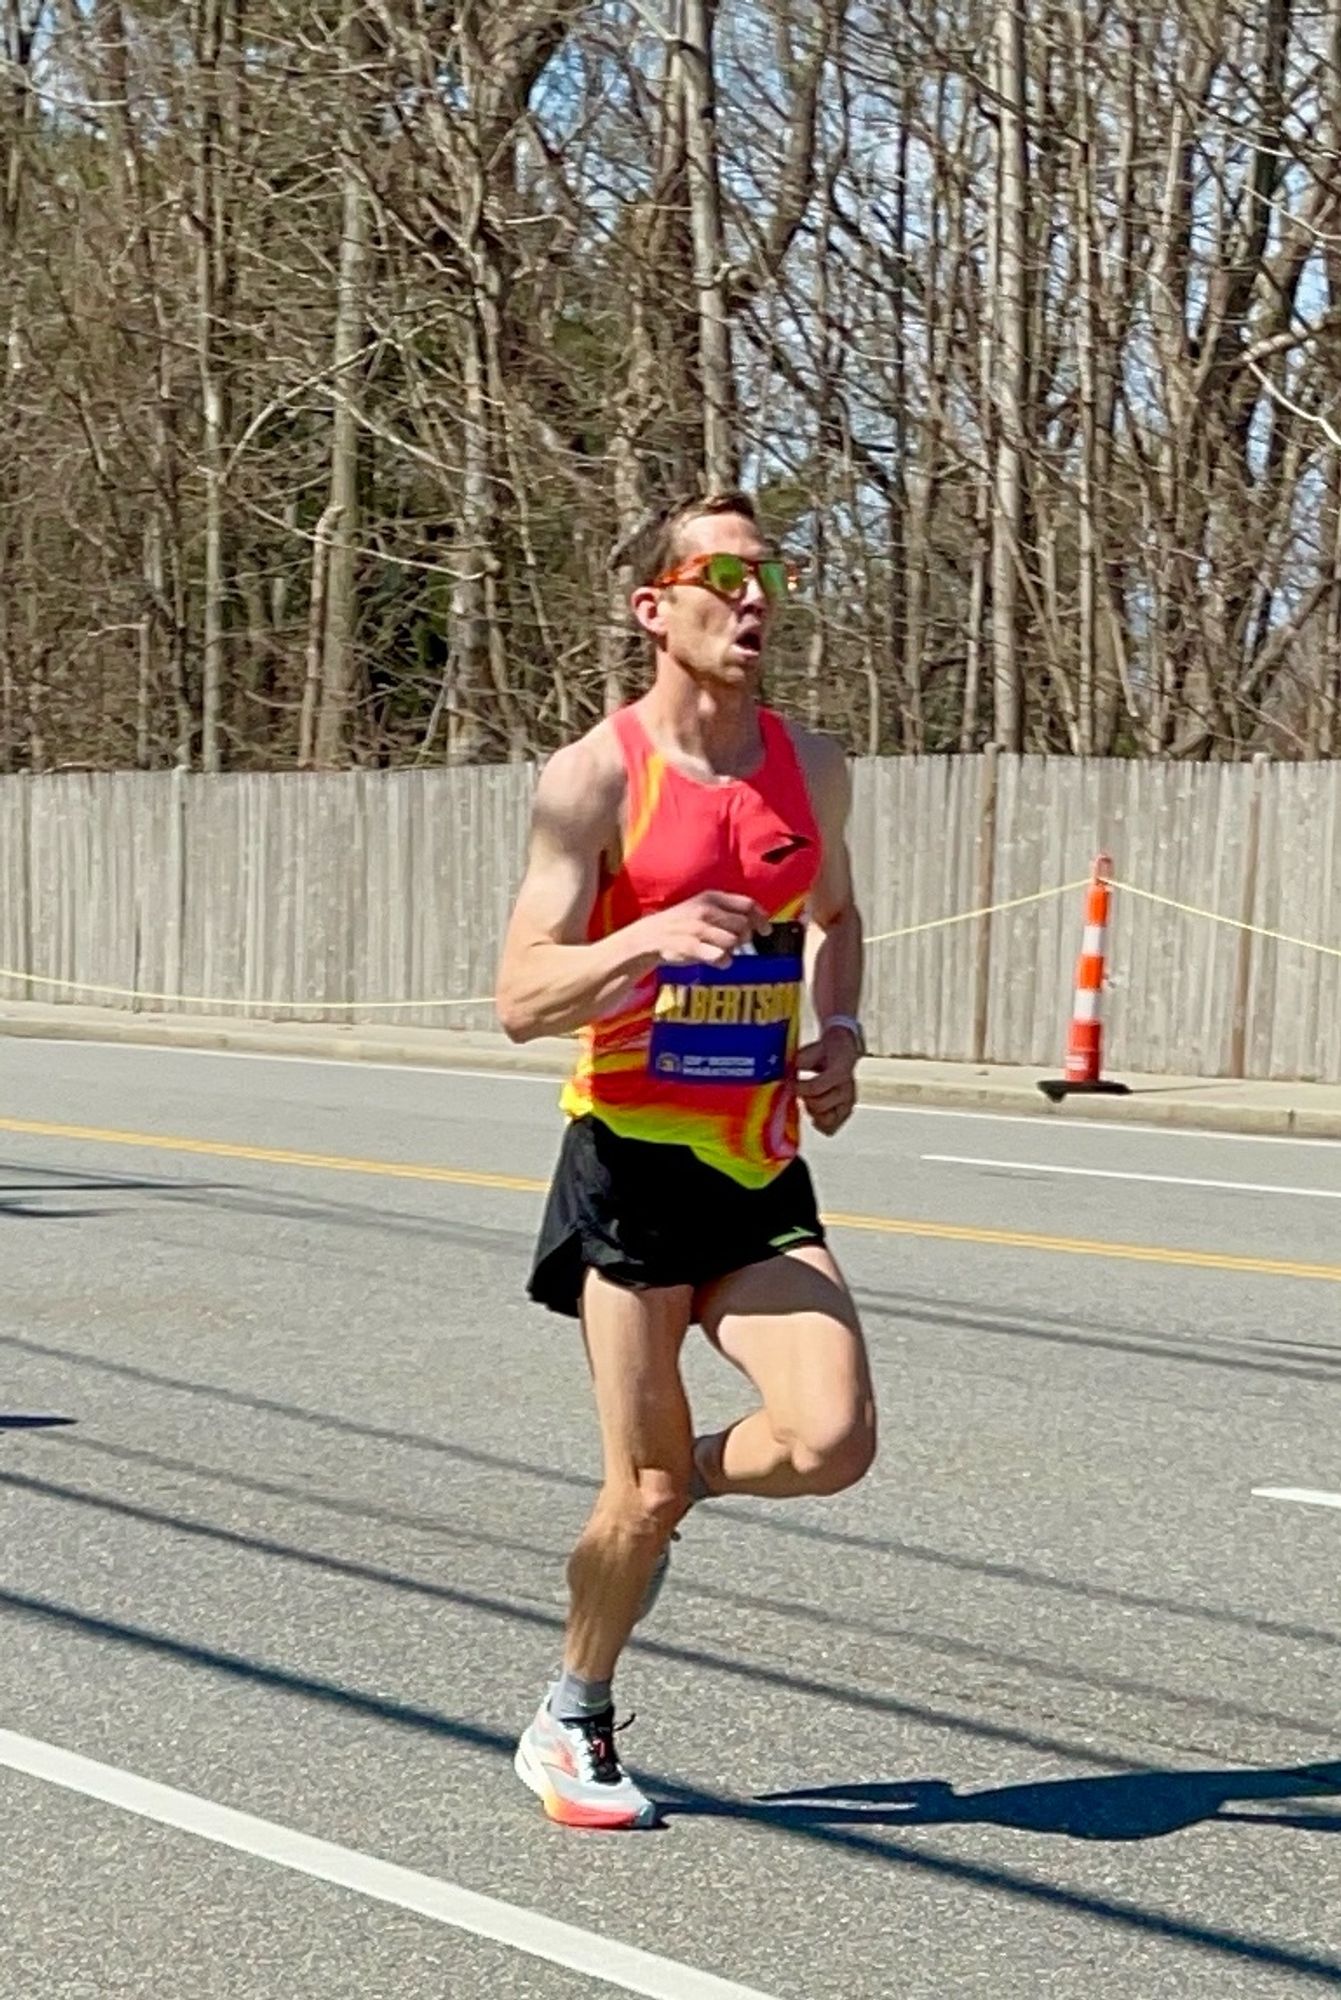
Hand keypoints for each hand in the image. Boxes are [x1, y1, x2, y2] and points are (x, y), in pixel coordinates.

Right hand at [637, 891, 767, 969]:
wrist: (649, 936)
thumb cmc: (682, 923)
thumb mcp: (703, 907)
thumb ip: (728, 911)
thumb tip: (758, 922)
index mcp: (711, 897)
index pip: (747, 904)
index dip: (761, 918)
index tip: (766, 931)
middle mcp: (706, 910)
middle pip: (743, 925)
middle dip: (745, 937)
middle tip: (736, 944)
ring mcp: (697, 928)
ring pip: (733, 941)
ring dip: (732, 950)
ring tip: (721, 951)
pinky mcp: (691, 946)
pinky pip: (720, 956)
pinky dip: (723, 961)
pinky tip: (717, 961)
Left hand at [795, 1023, 859, 1135]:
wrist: (842, 1051)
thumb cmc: (824, 1052)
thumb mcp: (812, 1050)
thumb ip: (801, 1060)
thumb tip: (787, 1072)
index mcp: (839, 1071)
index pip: (815, 1088)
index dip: (798, 1088)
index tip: (790, 1083)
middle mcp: (847, 1089)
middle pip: (818, 1106)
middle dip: (804, 1100)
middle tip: (799, 1091)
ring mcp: (848, 1102)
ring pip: (826, 1121)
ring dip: (812, 1113)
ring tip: (808, 1101)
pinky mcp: (845, 1111)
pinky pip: (831, 1128)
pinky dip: (819, 1124)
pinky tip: (813, 1116)